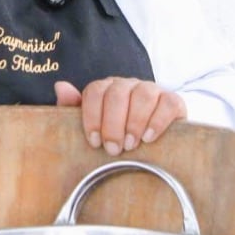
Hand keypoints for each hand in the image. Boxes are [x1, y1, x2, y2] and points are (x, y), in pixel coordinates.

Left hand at [54, 78, 186, 155]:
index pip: (95, 91)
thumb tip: (60, 86)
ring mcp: (152, 90)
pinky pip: (168, 103)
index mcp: (108, 88)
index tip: (94, 141)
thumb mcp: (96, 126)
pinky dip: (158, 120)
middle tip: (113, 149)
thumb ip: (74, 108)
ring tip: (131, 145)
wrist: (156, 144)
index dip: (92, 116)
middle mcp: (129, 85)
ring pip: (143, 94)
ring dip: (134, 122)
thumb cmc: (118, 136)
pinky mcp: (174, 101)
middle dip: (113, 123)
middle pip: (117, 93)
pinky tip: (149, 138)